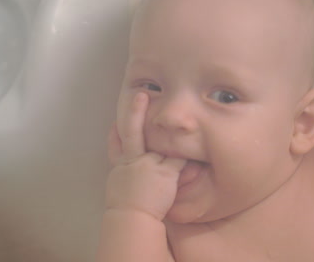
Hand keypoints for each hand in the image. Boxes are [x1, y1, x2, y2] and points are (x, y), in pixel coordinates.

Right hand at [106, 92, 185, 219]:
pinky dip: (188, 157)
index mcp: (120, 169)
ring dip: (161, 126)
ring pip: (156, 141)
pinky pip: (179, 160)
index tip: (116, 122)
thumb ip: (127, 178)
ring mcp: (148, 164)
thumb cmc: (126, 211)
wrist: (130, 218)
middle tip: (139, 95)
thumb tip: (131, 177)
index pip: (116, 147)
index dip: (115, 133)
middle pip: (131, 133)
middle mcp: (132, 162)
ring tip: (161, 107)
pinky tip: (198, 150)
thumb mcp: (120, 190)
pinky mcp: (164, 172)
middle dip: (134, 113)